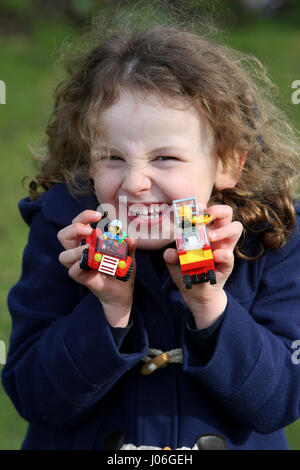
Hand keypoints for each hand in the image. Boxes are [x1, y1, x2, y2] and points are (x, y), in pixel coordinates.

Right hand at [57, 210, 136, 326]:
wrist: (123, 291)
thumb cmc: (122, 269)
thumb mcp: (129, 255)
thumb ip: (129, 246)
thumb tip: (129, 238)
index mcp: (87, 241)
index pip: (76, 224)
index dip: (83, 217)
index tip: (97, 216)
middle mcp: (79, 252)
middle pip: (63, 236)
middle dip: (74, 228)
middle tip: (90, 230)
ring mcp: (79, 266)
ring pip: (63, 256)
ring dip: (76, 250)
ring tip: (90, 249)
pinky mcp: (83, 278)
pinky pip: (73, 272)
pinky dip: (80, 266)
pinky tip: (91, 263)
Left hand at [164, 204, 242, 328]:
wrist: (196, 294)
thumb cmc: (186, 273)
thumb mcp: (174, 265)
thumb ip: (171, 257)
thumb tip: (170, 253)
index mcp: (203, 231)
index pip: (207, 212)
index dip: (203, 206)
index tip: (196, 207)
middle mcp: (216, 237)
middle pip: (226, 213)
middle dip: (217, 210)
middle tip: (205, 218)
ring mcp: (224, 248)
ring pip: (236, 228)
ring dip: (223, 230)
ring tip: (210, 237)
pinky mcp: (226, 265)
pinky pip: (229, 256)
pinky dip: (223, 254)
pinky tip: (214, 256)